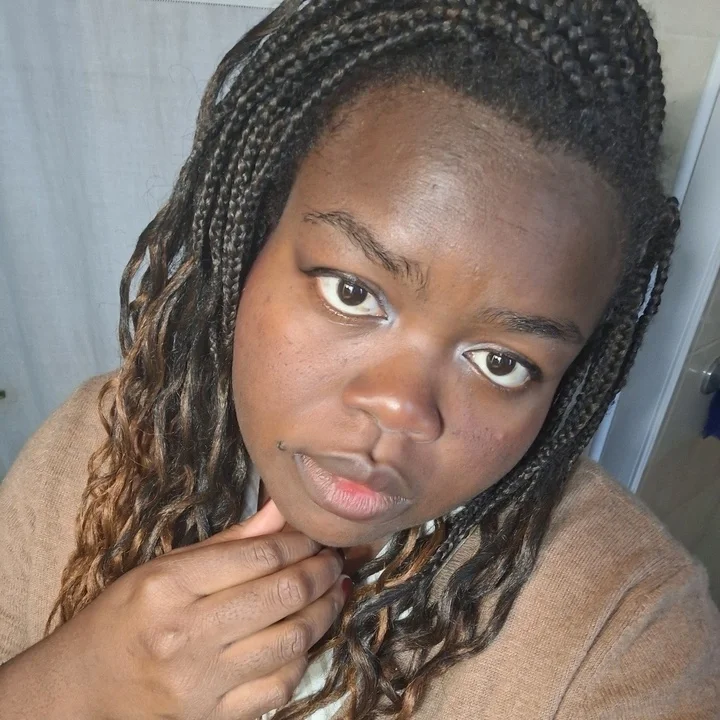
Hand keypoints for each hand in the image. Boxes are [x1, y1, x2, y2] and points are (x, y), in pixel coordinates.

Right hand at [1, 501, 347, 719]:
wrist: (82, 690)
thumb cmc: (123, 617)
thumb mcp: (164, 567)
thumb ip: (230, 542)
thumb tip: (283, 509)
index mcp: (168, 586)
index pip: (259, 555)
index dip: (301, 540)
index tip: (316, 535)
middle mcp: (185, 634)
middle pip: (282, 594)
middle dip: (323, 571)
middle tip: (334, 560)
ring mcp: (201, 683)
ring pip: (291, 640)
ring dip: (325, 611)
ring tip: (335, 591)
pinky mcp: (213, 719)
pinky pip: (280, 686)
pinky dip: (303, 657)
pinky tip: (309, 636)